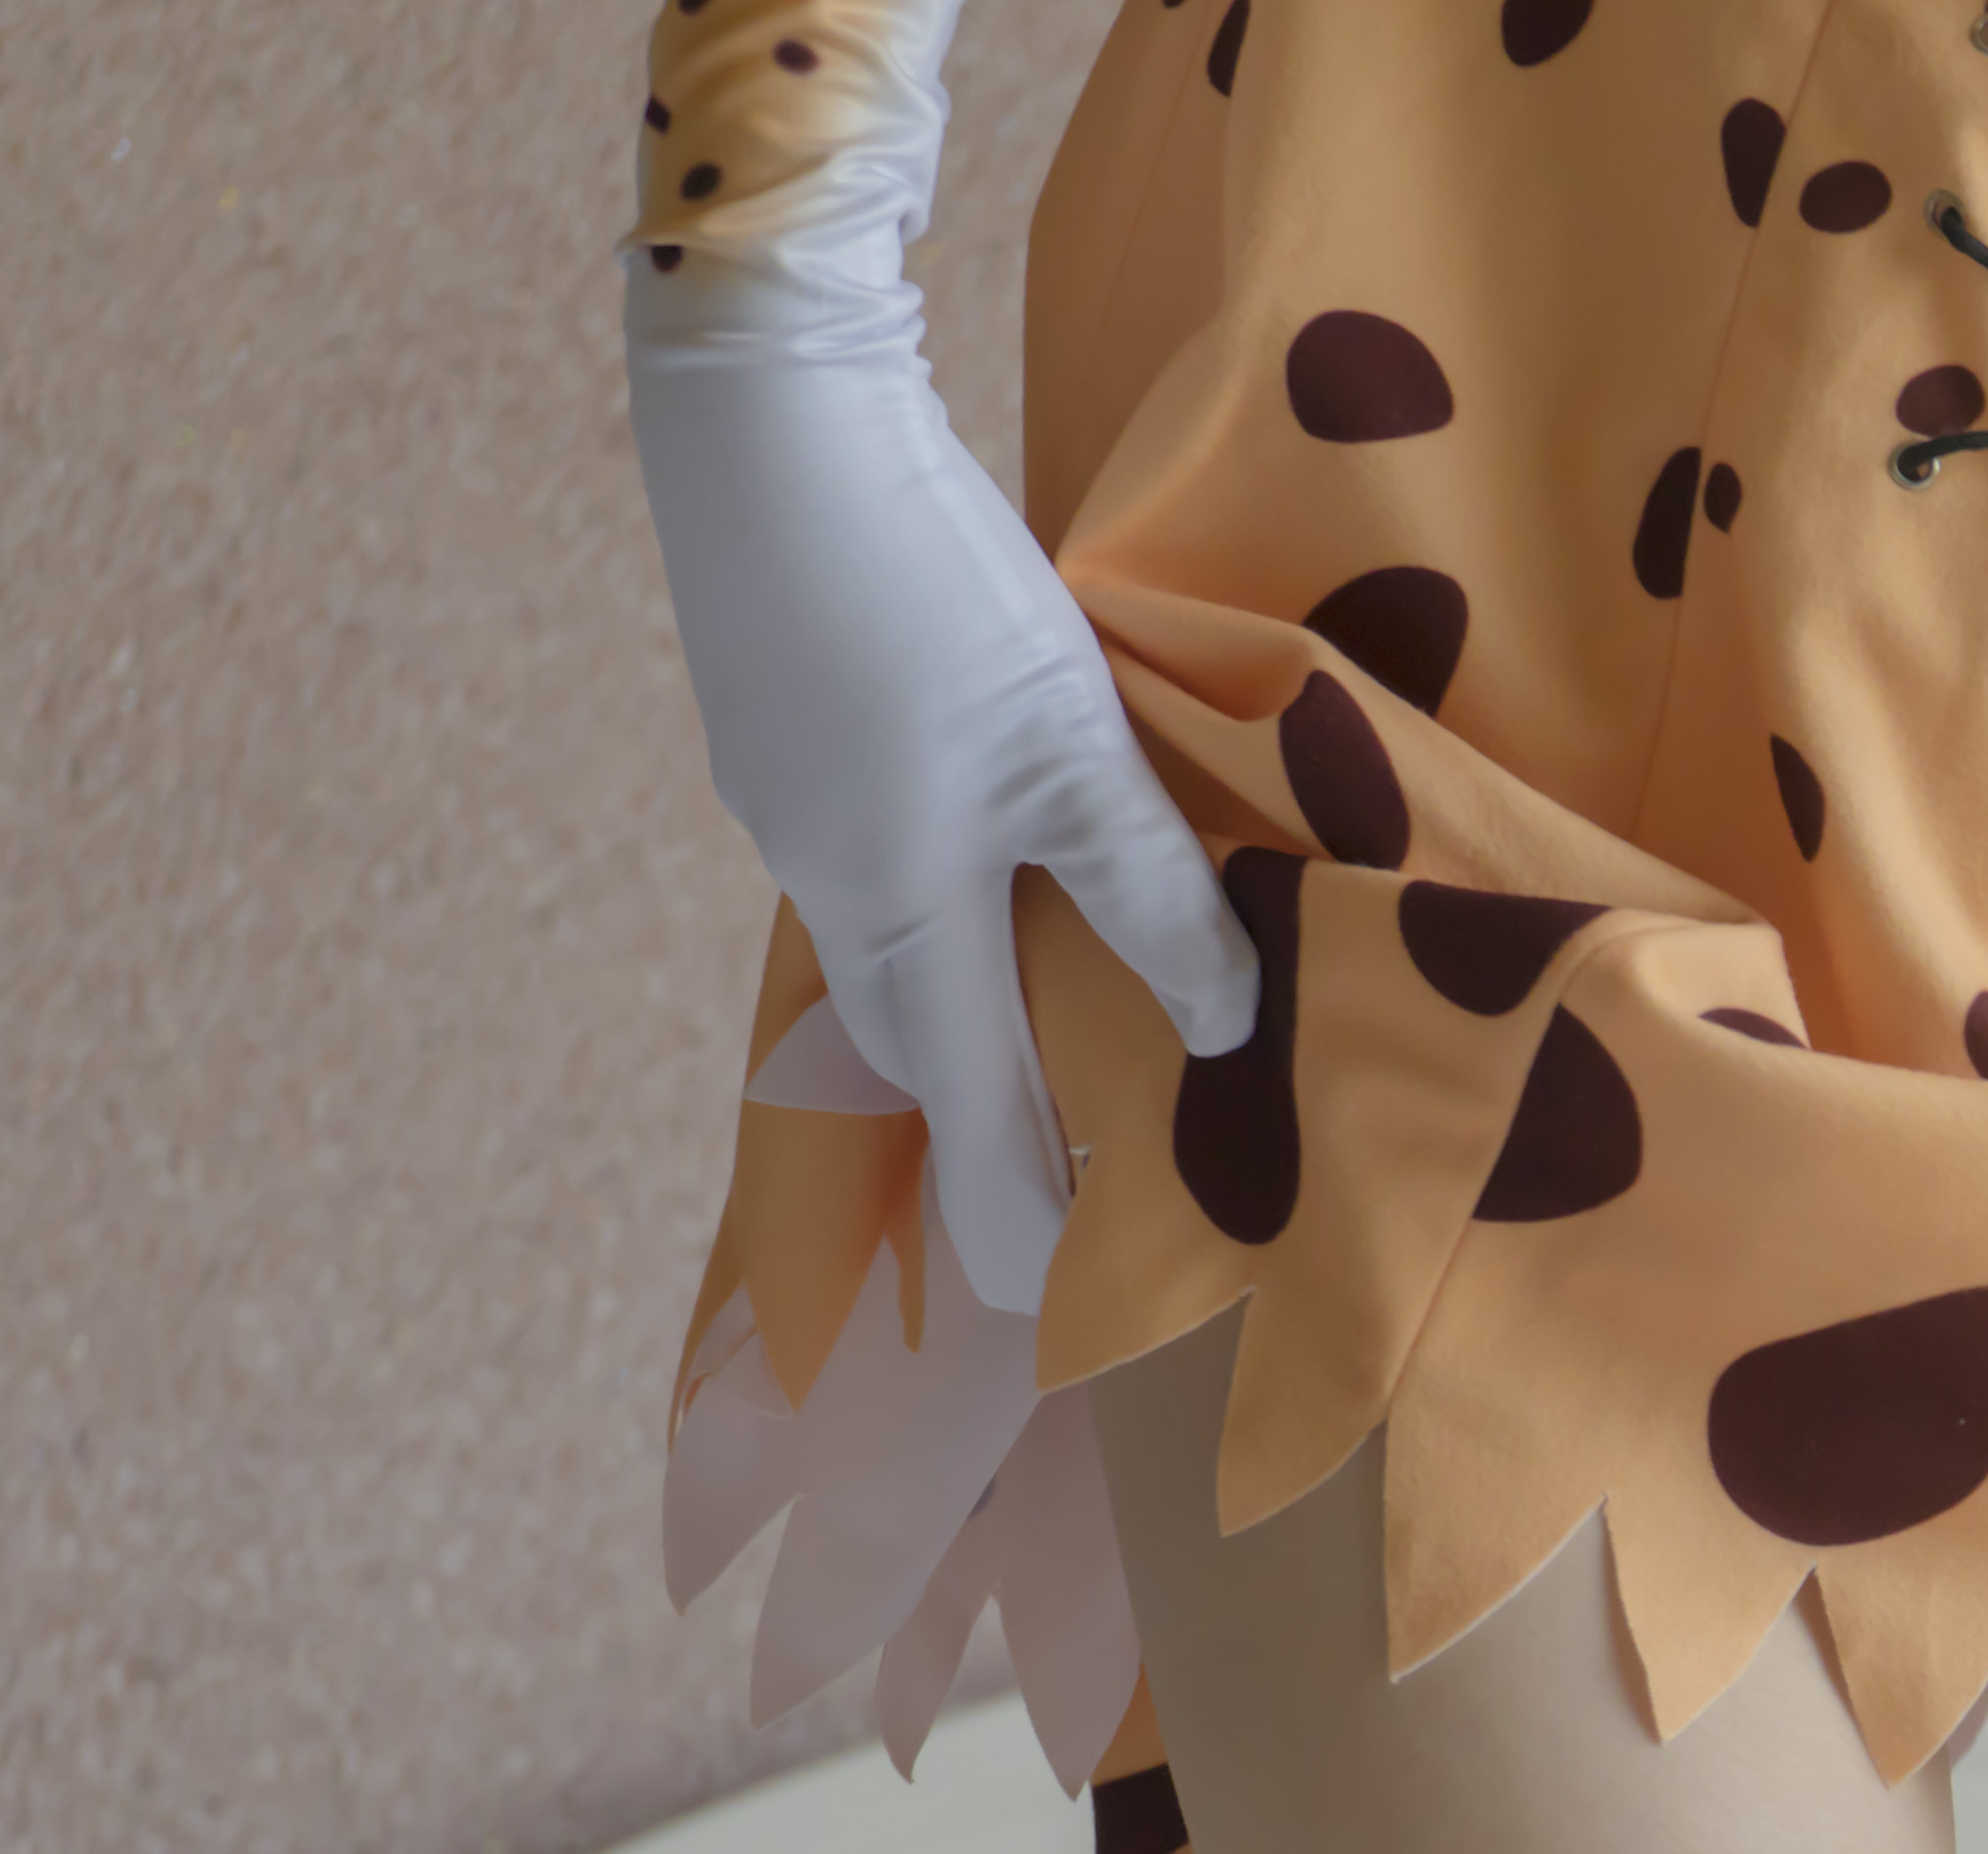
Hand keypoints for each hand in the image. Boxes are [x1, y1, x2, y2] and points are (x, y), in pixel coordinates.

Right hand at [621, 13, 1251, 1307]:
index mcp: (895, 913)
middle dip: (995, 1120)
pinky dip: (950, 900)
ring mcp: (796, 803)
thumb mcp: (1070, 752)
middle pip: (926, 1036)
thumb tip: (1223, 1027)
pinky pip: (885, 860)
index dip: (1019, 1204)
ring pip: (903, 942)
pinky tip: (1000, 874)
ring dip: (975, 1004)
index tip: (1051, 1306)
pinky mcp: (793, 730)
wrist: (764, 413)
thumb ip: (1145, 892)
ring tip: (1059, 1050)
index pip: (971, 1107)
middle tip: (1068, 1194)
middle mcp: (830, 881)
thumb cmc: (923, 590)